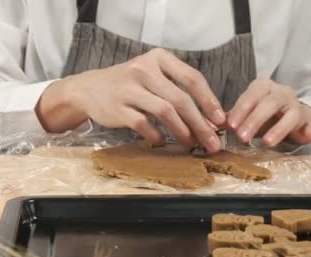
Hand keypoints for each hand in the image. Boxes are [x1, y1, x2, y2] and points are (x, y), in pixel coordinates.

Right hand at [36, 48, 225, 152]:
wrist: (90, 88)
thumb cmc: (130, 85)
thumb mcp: (153, 75)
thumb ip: (178, 90)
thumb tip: (210, 119)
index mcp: (159, 59)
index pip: (192, 78)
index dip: (209, 101)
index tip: (221, 120)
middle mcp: (144, 69)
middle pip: (180, 99)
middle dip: (200, 123)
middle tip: (212, 142)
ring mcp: (129, 88)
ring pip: (165, 111)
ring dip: (182, 130)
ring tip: (192, 144)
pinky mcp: (118, 107)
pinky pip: (143, 124)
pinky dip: (156, 135)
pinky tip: (162, 141)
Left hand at [226, 79, 310, 146]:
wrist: (290, 114)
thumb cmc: (262, 113)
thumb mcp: (246, 114)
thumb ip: (231, 119)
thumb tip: (210, 126)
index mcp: (262, 88)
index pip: (251, 95)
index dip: (241, 110)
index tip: (230, 126)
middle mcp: (281, 92)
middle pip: (269, 103)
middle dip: (254, 120)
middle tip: (242, 137)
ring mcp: (296, 104)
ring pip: (290, 114)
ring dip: (278, 129)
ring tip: (267, 142)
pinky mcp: (309, 118)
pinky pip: (310, 123)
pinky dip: (309, 130)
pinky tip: (306, 137)